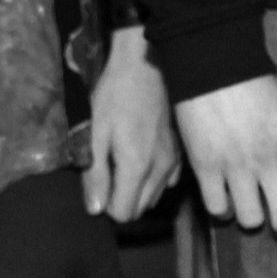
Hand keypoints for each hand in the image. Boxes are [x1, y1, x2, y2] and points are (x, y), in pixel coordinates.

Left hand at [85, 26, 182, 222]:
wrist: (145, 63)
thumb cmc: (114, 95)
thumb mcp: (95, 132)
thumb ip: (95, 173)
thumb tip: (96, 210)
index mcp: (136, 167)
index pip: (124, 214)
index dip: (107, 205)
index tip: (99, 183)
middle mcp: (160, 170)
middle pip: (139, 209)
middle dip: (121, 200)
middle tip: (108, 172)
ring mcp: (174, 161)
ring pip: (154, 197)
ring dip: (137, 191)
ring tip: (124, 163)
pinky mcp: (181, 152)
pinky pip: (168, 182)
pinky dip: (154, 179)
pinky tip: (143, 158)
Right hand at [174, 75, 276, 234]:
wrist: (216, 67)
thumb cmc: (258, 90)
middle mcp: (270, 162)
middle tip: (276, 216)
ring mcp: (237, 167)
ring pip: (250, 221)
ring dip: (251, 217)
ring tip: (248, 204)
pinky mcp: (206, 167)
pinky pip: (217, 209)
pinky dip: (223, 210)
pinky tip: (226, 199)